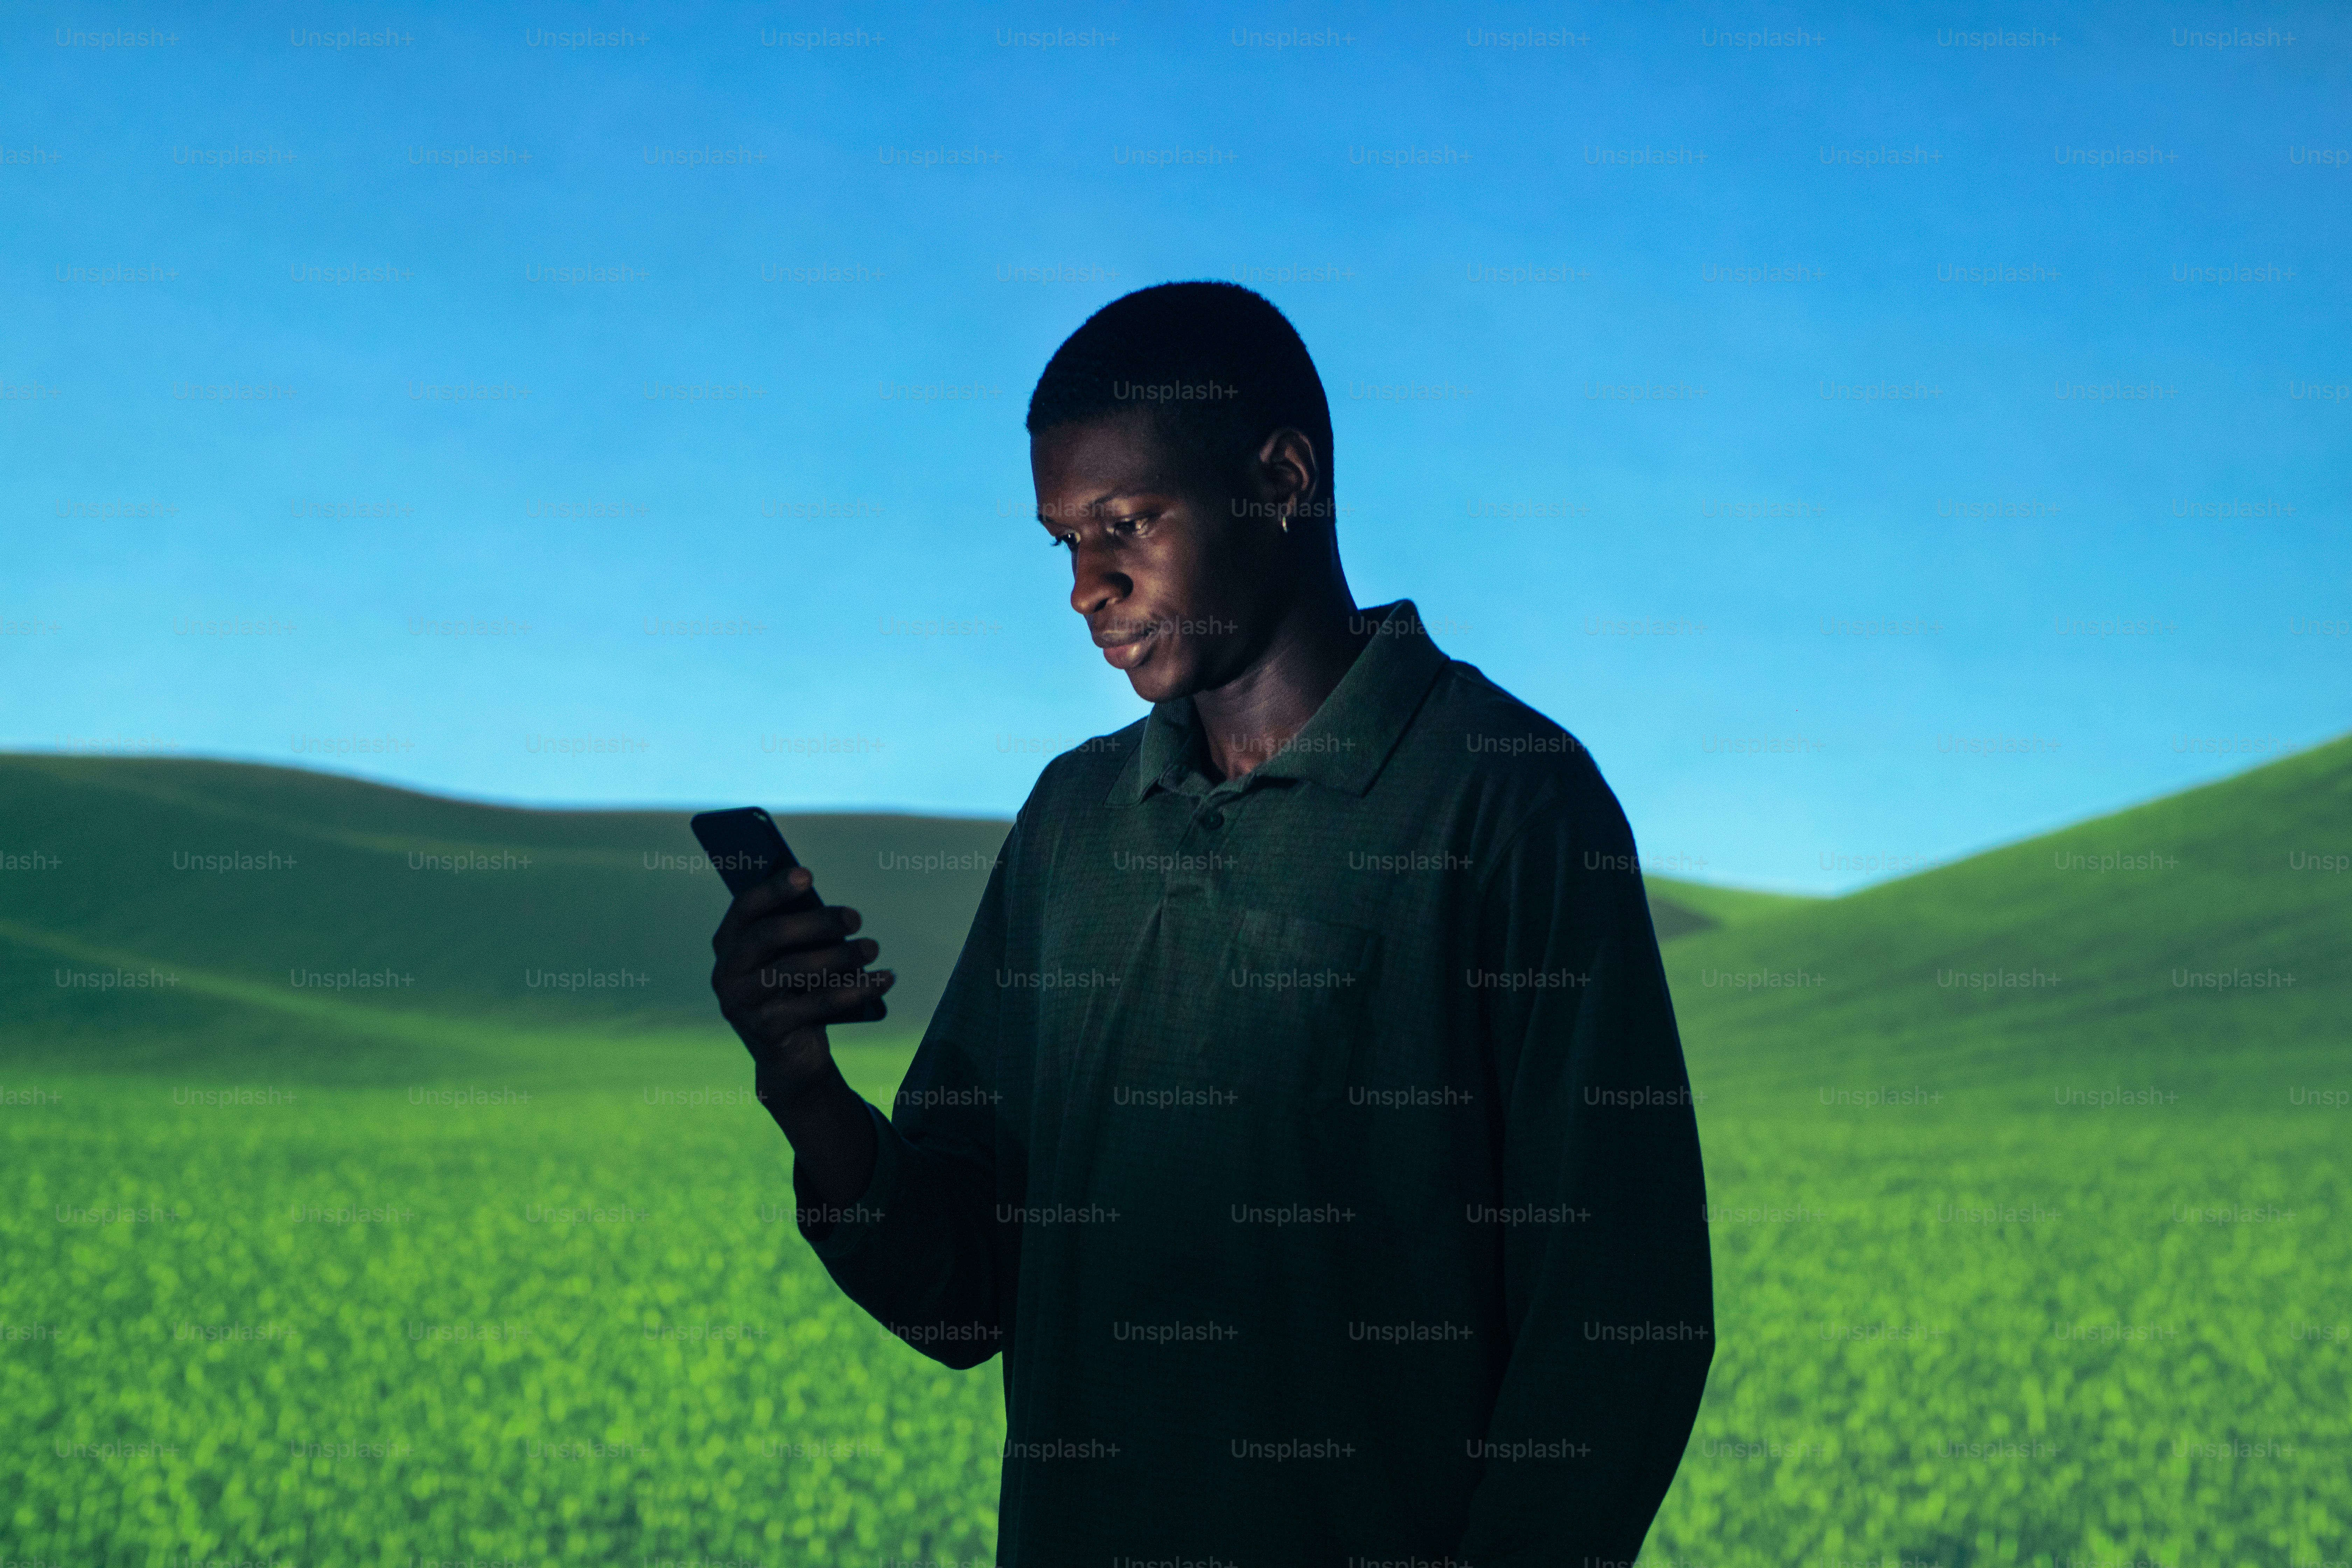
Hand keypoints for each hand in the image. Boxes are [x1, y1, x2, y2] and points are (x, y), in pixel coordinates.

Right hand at [709, 866, 896, 1098]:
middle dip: (816, 922)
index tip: (807, 875)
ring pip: (794, 969)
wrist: (790, 1055)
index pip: (745, 907)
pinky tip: (885, 978)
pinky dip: (856, 989)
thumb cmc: (794, 990)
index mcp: (728, 944)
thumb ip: (797, 933)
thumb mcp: (790, 957)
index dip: (774, 889)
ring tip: (873, 947)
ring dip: (841, 955)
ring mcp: (741, 1004)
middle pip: (769, 935)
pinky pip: (816, 1003)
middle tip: (855, 917)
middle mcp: (726, 973)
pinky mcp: (766, 1030)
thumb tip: (832, 912)